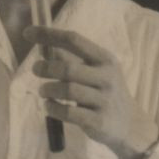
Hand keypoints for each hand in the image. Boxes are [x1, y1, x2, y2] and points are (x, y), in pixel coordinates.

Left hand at [25, 25, 158, 158]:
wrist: (130, 125)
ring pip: (68, 90)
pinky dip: (53, 108)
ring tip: (43, 91)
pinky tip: (49, 106)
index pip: (74, 40)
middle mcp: (107, 77)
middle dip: (46, 68)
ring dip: (48, 89)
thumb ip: (73, 60)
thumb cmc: (106, 93)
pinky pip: (69, 112)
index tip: (28, 33)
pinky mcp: (99, 121)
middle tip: (36, 70)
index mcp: (105, 59)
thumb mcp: (97, 72)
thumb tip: (45, 47)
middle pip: (68, 68)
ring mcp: (104, 100)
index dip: (49, 35)